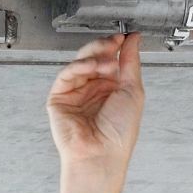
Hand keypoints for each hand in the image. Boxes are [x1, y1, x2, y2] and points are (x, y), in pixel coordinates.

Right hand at [45, 34, 144, 175]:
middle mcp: (93, 89)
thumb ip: (130, 63)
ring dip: (94, 57)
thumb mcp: (133, 91)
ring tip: (106, 61)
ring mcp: (75, 93)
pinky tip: (90, 66)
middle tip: (114, 42)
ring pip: (79, 63)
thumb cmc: (119, 132)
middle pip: (94, 57)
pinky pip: (66, 75)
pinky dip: (78, 67)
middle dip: (104, 47)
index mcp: (111, 88)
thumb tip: (133, 39)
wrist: (102, 154)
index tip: (124, 37)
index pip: (110, 59)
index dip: (116, 47)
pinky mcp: (59, 99)